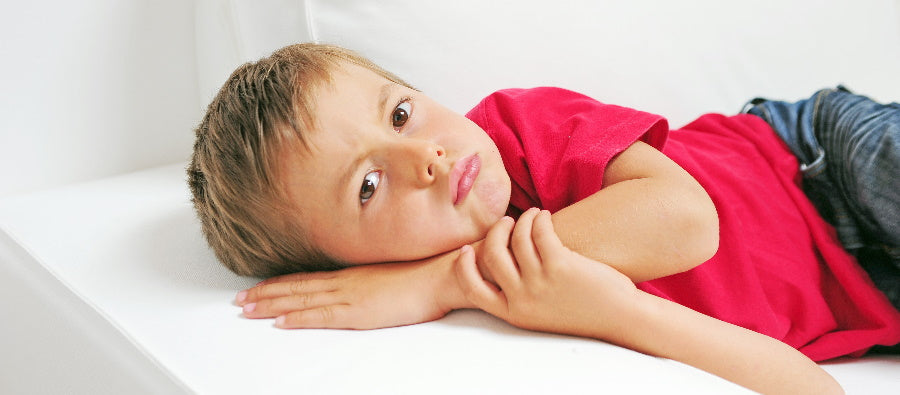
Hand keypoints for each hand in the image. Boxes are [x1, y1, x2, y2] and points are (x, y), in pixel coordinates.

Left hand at [236, 251, 468, 329]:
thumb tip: (362, 289)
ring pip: (301, 300)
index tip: (257, 288)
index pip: (307, 279)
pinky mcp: (358, 311)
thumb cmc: (423, 275)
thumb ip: (371, 282)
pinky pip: (321, 316)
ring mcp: (349, 295)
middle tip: (239, 301)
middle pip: (297, 287)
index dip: (280, 284)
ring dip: (271, 305)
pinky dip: (298, 318)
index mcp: (352, 274)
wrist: (440, 274)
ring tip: (247, 310)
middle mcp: (345, 281)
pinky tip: (280, 321)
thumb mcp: (390, 276)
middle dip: (265, 294)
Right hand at [455, 208, 638, 339]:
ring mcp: (541, 283)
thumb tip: (500, 258)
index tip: (466, 250)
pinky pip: (540, 232)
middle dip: (495, 232)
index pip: (473, 290)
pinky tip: (546, 216)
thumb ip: (519, 293)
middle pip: (492, 255)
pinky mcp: (561, 265)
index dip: (464, 267)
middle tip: (506, 222)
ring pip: (517, 238)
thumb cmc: (582, 311)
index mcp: (514, 313)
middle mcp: (522, 299)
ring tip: (533, 215)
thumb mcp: (541, 312)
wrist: (620, 318)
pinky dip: (540, 219)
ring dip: (522, 220)